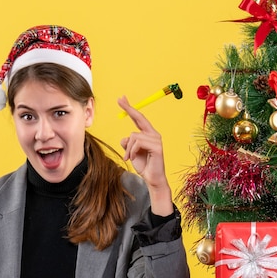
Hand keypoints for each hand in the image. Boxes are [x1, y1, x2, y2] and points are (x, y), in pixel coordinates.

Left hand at [118, 96, 173, 215]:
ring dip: (128, 149)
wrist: (151, 179)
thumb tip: (125, 138)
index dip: (130, 108)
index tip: (122, 99)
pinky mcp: (157, 146)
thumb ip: (128, 143)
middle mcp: (153, 134)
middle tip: (120, 98)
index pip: (138, 118)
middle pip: (139, 117)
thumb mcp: (131, 152)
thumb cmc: (143, 165)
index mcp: (148, 134)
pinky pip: (138, 143)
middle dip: (129, 108)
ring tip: (129, 157)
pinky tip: (133, 158)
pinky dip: (132, 151)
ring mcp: (156, 139)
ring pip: (133, 136)